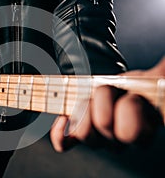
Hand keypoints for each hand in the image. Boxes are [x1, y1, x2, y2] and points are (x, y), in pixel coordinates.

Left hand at [50, 57, 164, 151]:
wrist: (119, 92)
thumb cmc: (137, 88)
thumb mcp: (152, 81)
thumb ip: (161, 76)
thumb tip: (164, 72)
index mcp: (142, 129)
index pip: (132, 131)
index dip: (128, 108)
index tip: (131, 95)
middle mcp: (119, 139)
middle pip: (104, 125)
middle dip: (102, 101)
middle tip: (107, 90)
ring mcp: (98, 139)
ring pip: (83, 133)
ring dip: (82, 108)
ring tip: (90, 98)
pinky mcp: (79, 133)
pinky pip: (65, 143)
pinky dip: (60, 133)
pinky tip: (62, 120)